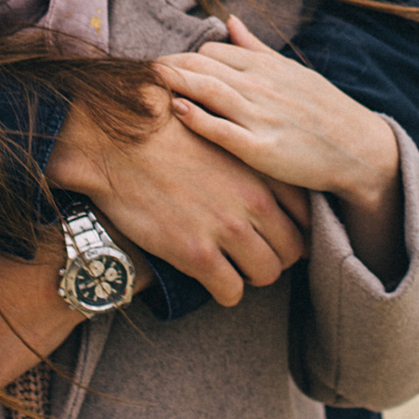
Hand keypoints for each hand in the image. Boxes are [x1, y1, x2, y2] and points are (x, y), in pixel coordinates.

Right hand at [47, 81, 307, 306]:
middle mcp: (253, 201)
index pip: (304, 212)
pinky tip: (212, 280)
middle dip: (275, 256)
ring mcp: (227, 229)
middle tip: (254, 256)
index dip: (293, 227)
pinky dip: (225, 291)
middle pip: (291, 249)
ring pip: (266, 273)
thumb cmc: (159, 129)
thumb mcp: (216, 128)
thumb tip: (253, 155)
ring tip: (234, 269)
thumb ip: (243, 149)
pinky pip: (231, 291)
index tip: (276, 232)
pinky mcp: (197, 253)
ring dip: (251, 276)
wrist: (114, 140)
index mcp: (260, 169)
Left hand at [158, 16, 406, 280]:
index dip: (182, 59)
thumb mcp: (292, 70)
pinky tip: (176, 110)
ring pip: (208, 91)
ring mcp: (261, 116)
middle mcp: (261, 86)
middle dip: (168, 66)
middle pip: (202, 66)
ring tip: (145, 82)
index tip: (161, 68)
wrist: (359, 149)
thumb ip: (256, 47)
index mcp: (266, 66)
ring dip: (174, 82)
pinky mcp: (263, 149)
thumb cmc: (324, 110)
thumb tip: (229, 20)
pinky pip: (223, 130)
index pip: (211, 52)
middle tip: (136, 72)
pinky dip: (197, 117)